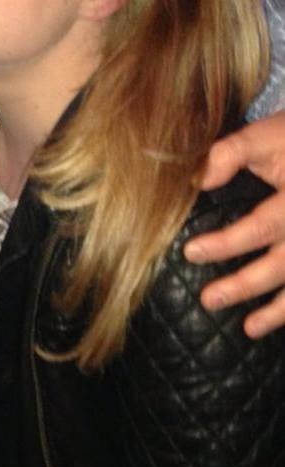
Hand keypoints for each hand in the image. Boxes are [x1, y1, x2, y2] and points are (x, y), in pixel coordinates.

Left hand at [184, 110, 284, 336]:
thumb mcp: (264, 137)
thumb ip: (228, 154)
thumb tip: (193, 180)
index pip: (260, 228)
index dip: (226, 244)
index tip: (191, 253)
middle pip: (282, 265)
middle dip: (246, 285)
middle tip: (209, 300)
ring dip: (279, 310)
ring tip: (249, 329)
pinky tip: (279, 321)